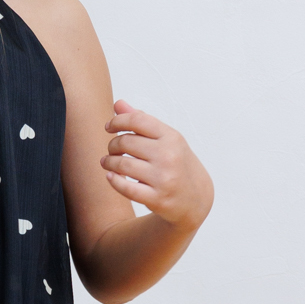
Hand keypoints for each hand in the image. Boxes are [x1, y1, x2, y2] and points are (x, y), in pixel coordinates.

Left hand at [101, 101, 213, 233]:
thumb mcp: (166, 140)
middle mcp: (169, 156)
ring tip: (107, 162)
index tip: (109, 126)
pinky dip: (113, 180)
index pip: (137, 120)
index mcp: (172, 137)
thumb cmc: (177, 164)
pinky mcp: (157, 199)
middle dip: (113, 145)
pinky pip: (126, 188)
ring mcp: (164, 178)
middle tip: (111, 150)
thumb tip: (118, 104)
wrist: (197, 199)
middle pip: (126, 142)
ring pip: (122, 165)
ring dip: (108, 162)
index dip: (117, 121)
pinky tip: (110, 176)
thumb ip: (142, 121)